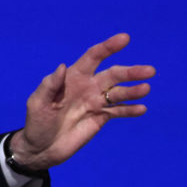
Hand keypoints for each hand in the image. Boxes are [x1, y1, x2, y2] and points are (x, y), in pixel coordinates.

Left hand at [10, 33, 154, 170]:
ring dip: (133, 90)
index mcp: (72, 77)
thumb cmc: (37, 121)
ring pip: (118, 93)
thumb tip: (63, 66)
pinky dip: (130, 110)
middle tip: (149, 70)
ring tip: (146, 89)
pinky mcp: (100, 118)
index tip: (125, 38)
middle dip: (130, 71)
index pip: (93, 57)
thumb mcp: (38, 102)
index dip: (108, 47)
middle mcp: (87, 86)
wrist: (42, 147)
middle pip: (112, 74)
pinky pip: (118, 111)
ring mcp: (95, 102)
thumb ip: (50, 85)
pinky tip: (142, 109)